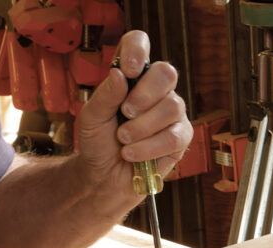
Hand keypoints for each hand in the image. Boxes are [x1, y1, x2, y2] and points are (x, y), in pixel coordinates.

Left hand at [77, 30, 192, 196]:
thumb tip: (120, 74)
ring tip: (124, 141)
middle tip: (125, 113)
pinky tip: (133, 154)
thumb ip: (105, 95)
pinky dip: (150, 147)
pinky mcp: (181, 137)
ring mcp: (172, 113)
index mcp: (132, 77)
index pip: (140, 44)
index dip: (138, 49)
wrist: (105, 177)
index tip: (129, 69)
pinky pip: (174, 136)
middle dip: (144, 94)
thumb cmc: (98, 143)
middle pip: (167, 73)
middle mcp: (156, 91)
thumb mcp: (91, 118)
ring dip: (143, 127)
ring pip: (172, 106)